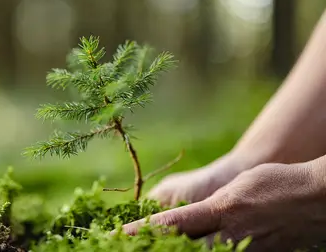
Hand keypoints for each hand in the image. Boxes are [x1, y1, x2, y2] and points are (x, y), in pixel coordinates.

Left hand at [120, 162, 325, 250]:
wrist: (314, 197)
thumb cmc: (273, 181)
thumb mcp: (235, 188)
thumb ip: (209, 207)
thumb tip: (187, 221)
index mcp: (220, 210)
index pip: (173, 224)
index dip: (143, 232)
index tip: (120, 235)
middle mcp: (229, 235)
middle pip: (184, 249)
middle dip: (157, 248)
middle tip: (130, 248)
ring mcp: (244, 250)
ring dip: (178, 251)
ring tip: (156, 248)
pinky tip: (195, 250)